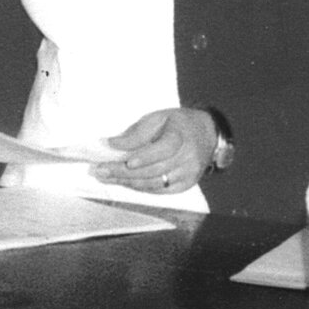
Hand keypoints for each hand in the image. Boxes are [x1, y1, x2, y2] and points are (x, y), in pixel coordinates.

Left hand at [91, 107, 216, 195]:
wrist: (207, 134)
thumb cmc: (179, 123)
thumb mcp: (159, 117)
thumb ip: (137, 132)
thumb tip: (113, 144)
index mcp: (181, 135)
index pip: (164, 149)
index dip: (145, 157)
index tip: (127, 161)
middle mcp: (187, 157)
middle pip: (153, 169)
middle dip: (123, 172)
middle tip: (100, 170)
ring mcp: (187, 174)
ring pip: (153, 183)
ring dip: (127, 182)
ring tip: (106, 177)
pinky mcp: (185, 185)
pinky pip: (159, 190)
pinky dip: (139, 187)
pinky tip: (124, 182)